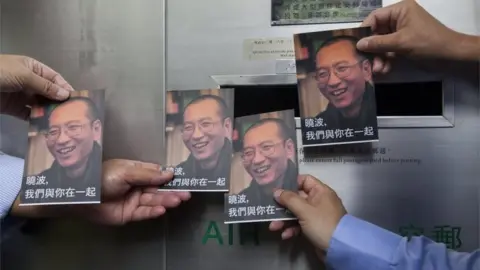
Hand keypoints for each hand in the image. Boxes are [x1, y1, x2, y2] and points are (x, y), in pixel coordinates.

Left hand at [0, 54, 73, 118]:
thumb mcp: (24, 75)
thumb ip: (45, 86)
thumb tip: (65, 94)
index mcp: (32, 68)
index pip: (54, 78)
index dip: (64, 87)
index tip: (75, 99)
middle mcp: (29, 81)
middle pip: (48, 92)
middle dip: (58, 101)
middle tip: (70, 113)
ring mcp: (21, 95)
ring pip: (40, 104)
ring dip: (49, 111)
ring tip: (60, 121)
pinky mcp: (14, 108)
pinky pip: (29, 114)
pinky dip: (37, 119)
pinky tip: (45, 125)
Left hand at [11, 159, 190, 223]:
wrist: (82, 196)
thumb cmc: (101, 177)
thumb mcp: (126, 171)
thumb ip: (148, 174)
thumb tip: (169, 172)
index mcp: (136, 171)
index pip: (157, 173)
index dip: (169, 176)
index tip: (183, 178)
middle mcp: (137, 185)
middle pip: (158, 188)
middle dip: (171, 190)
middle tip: (186, 193)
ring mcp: (134, 200)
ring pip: (153, 200)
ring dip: (166, 200)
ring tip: (178, 200)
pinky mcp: (129, 215)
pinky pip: (144, 213)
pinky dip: (154, 211)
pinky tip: (162, 209)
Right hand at [269, 175, 346, 251]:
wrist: (339, 248)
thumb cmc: (322, 224)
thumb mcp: (304, 210)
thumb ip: (289, 199)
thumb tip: (276, 191)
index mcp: (320, 191)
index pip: (304, 180)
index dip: (291, 183)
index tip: (277, 189)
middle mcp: (318, 201)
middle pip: (297, 198)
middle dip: (282, 206)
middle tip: (270, 210)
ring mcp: (316, 215)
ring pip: (296, 213)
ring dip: (284, 219)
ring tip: (274, 227)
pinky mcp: (314, 227)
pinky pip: (300, 224)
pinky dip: (292, 228)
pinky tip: (285, 235)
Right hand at [357, 0, 462, 72]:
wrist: (450, 54)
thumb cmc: (427, 42)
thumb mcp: (401, 42)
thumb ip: (378, 43)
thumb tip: (358, 44)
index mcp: (399, 10)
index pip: (375, 17)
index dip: (364, 30)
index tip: (355, 44)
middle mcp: (399, 18)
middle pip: (377, 32)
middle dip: (372, 48)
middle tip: (365, 61)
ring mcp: (401, 31)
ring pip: (382, 43)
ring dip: (378, 57)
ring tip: (377, 69)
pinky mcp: (403, 43)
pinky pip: (389, 50)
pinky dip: (386, 59)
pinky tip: (384, 69)